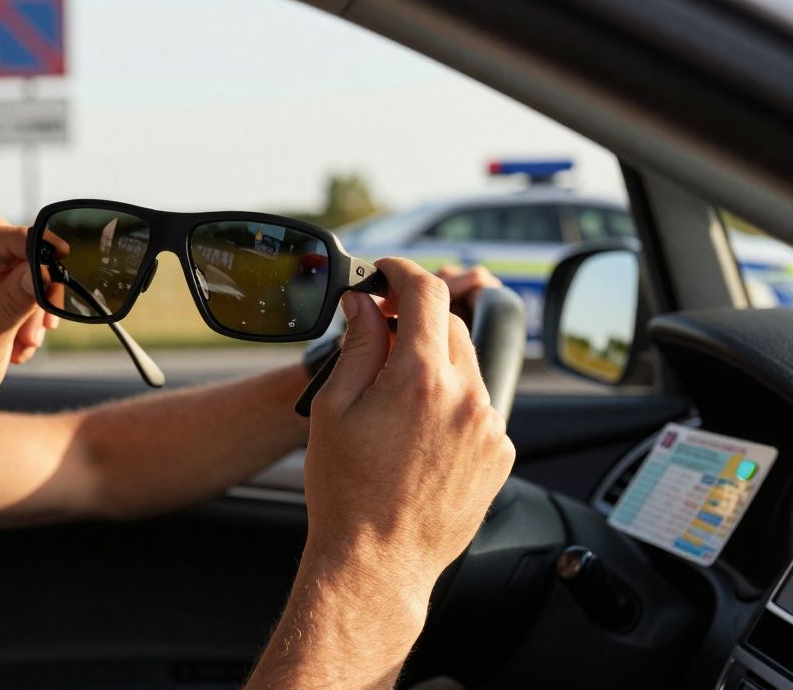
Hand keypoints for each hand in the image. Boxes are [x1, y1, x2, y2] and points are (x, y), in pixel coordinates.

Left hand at [0, 213, 56, 416]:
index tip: (59, 252)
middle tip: (47, 311)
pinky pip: (10, 279)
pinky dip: (24, 306)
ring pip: (9, 262)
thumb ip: (14, 303)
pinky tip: (23, 339)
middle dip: (29, 275)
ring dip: (30, 298)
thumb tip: (46, 268)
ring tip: (29, 340)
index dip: (23, 239)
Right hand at [305, 257, 514, 596]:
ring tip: (394, 406)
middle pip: (451, 328)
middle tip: (381, 340)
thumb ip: (359, 345)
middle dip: (416, 325)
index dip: (404, 271)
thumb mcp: (333, 407)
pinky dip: (452, 405)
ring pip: (467, 370)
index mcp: (421, 378)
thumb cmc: (346, 491)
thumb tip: (367, 304)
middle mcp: (467, 397)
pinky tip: (417, 437)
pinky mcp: (500, 456)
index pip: (427, 293)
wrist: (377, 562)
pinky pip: (478, 409)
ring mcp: (489, 428)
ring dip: (435, 368)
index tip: (389, 272)